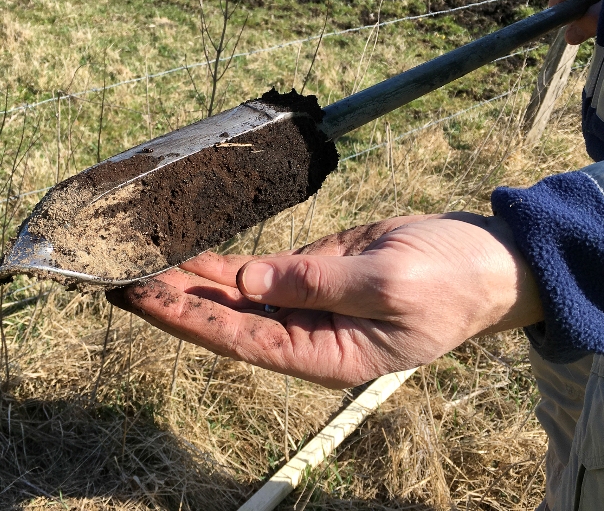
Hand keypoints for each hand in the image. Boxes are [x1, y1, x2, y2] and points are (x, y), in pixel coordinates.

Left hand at [107, 213, 543, 387]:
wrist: (484, 259)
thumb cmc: (449, 281)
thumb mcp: (389, 284)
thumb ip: (315, 285)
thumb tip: (247, 282)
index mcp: (324, 356)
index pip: (241, 340)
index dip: (188, 319)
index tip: (142, 297)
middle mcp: (305, 337)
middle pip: (225, 322)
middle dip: (173, 300)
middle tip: (119, 277)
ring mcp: (304, 305)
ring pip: (234, 296)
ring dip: (189, 280)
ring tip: (139, 262)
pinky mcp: (307, 274)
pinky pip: (255, 270)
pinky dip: (221, 260)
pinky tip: (187, 248)